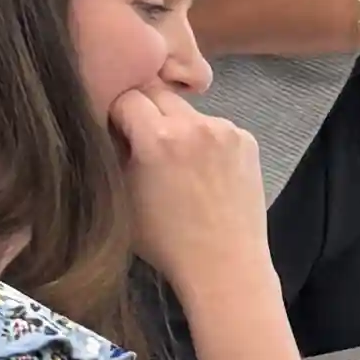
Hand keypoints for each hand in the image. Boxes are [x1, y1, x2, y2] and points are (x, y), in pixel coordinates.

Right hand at [109, 82, 280, 303]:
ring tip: (178, 165)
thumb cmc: (166, 241)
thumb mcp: (123, 196)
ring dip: (177, 127)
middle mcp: (195, 125)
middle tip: (144, 145)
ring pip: (188, 112)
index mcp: (159, 138)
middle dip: (145, 113)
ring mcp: (226, 130)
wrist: (225, 265)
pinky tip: (205, 173)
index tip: (116, 135)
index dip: (116, 115)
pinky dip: (204, 141)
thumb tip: (112, 126)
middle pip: (158, 94)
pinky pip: (215, 128)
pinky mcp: (247, 140)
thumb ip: (115, 152)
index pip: (126, 97)